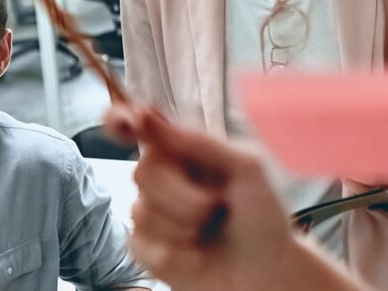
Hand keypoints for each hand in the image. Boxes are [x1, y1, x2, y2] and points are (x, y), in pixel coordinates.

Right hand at [105, 105, 353, 290]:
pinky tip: (198, 254)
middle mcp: (162, 177)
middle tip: (216, 205)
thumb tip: (149, 117)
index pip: (138, 125)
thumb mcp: (247, 168)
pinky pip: (142, 244)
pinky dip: (177, 254)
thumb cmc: (262, 216)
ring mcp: (150, 213)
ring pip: (142, 211)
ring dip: (186, 226)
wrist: (266, 271)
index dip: (120, 119)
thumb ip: (200, 141)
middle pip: (143, 171)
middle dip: (183, 195)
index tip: (125, 123)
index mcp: (182, 150)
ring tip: (211, 230)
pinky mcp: (146, 249)